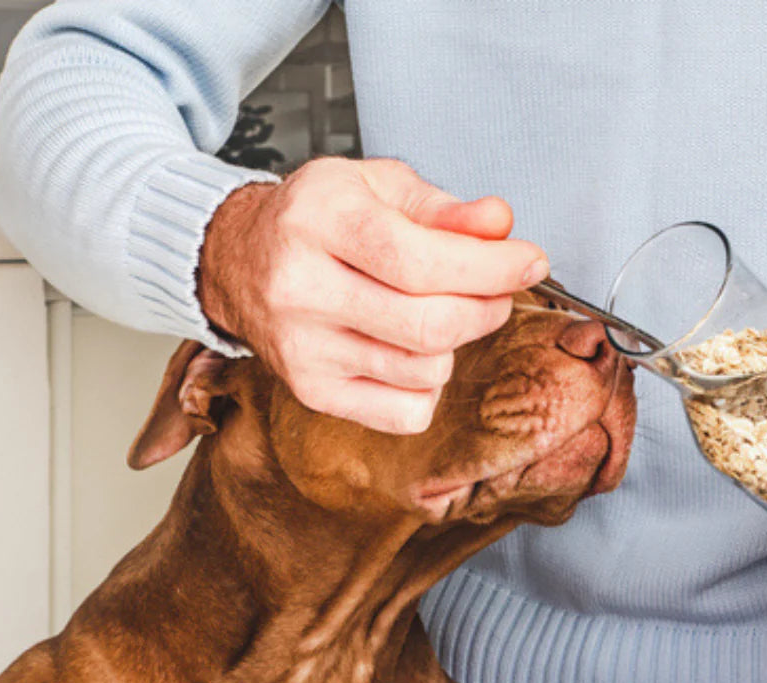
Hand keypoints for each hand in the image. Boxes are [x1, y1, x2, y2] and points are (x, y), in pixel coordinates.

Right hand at [197, 157, 548, 433]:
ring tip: (438, 315)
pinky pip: (404, 413)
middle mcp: (301, 288)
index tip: (527, 262)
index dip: (491, 268)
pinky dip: (428, 389)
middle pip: (429, 325)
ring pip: (424, 371)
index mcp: (319, 222)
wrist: (239, 260)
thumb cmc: (313, 221)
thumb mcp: (375, 187)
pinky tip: (412, 355)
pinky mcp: (311, 391)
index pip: (422, 261)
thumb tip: (499, 225)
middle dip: (486, 309)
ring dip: (454, 347)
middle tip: (496, 292)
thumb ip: (442, 207)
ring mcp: (304, 349)